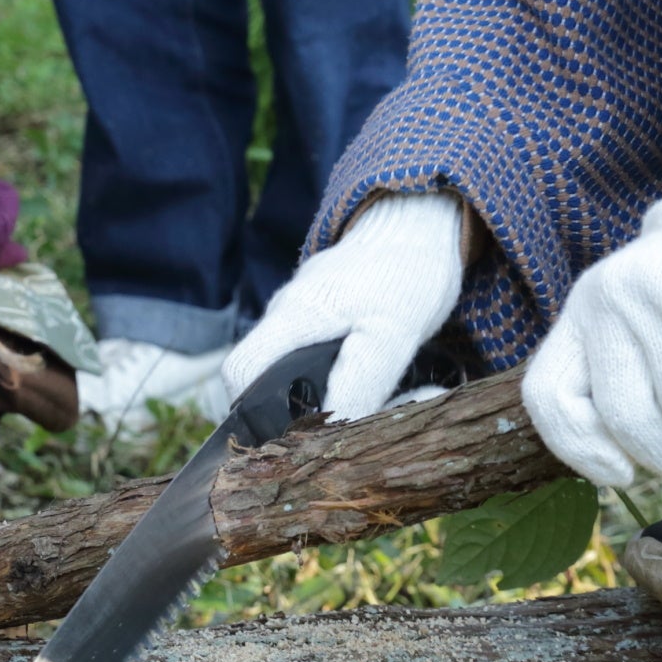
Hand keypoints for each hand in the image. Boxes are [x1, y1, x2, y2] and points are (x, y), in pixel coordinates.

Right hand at [221, 191, 466, 419]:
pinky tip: (371, 388)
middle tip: (336, 433)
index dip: (249, 411)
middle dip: (294, 412)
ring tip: (365, 413)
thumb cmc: (407, 275)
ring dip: (322, 397)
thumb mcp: (390, 336)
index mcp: (292, 315)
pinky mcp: (325, 311)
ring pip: (292, 368)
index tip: (287, 436)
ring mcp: (303, 310)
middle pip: (262, 376)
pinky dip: (337, 379)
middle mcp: (287, 312)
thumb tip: (333, 428)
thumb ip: (360, 383)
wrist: (421, 225)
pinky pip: (314, 355)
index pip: (239, 370)